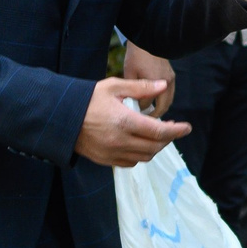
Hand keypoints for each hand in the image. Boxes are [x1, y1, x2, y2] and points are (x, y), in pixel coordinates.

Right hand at [75, 78, 189, 166]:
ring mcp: (111, 153)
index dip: (176, 130)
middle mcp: (119, 141)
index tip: (186, 127)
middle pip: (154, 147)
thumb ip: (141, 87)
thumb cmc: (87, 99)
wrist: (60, 117)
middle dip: (168, 138)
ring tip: (158, 135)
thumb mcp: (113, 87)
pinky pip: (130, 162)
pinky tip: (141, 143)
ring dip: (156, 147)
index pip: (158, 131)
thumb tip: (163, 85)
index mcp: (123, 121)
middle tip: (172, 128)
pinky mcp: (105, 160)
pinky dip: (141, 155)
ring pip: (144, 157)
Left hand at [120, 43, 175, 116]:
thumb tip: (131, 102)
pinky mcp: (172, 75)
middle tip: (145, 120)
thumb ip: (132, 89)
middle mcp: (166, 82)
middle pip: (163, 106)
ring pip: (168, 101)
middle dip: (154, 115)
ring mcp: (171, 79)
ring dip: (160, 107)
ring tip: (150, 112)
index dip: (139, 110)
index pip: (148, 104)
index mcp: (155, 83)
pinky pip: (169, 93)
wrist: (150, 38)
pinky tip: (155, 100)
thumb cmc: (137, 55)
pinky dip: (163, 99)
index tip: (133, 114)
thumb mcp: (130, 72)